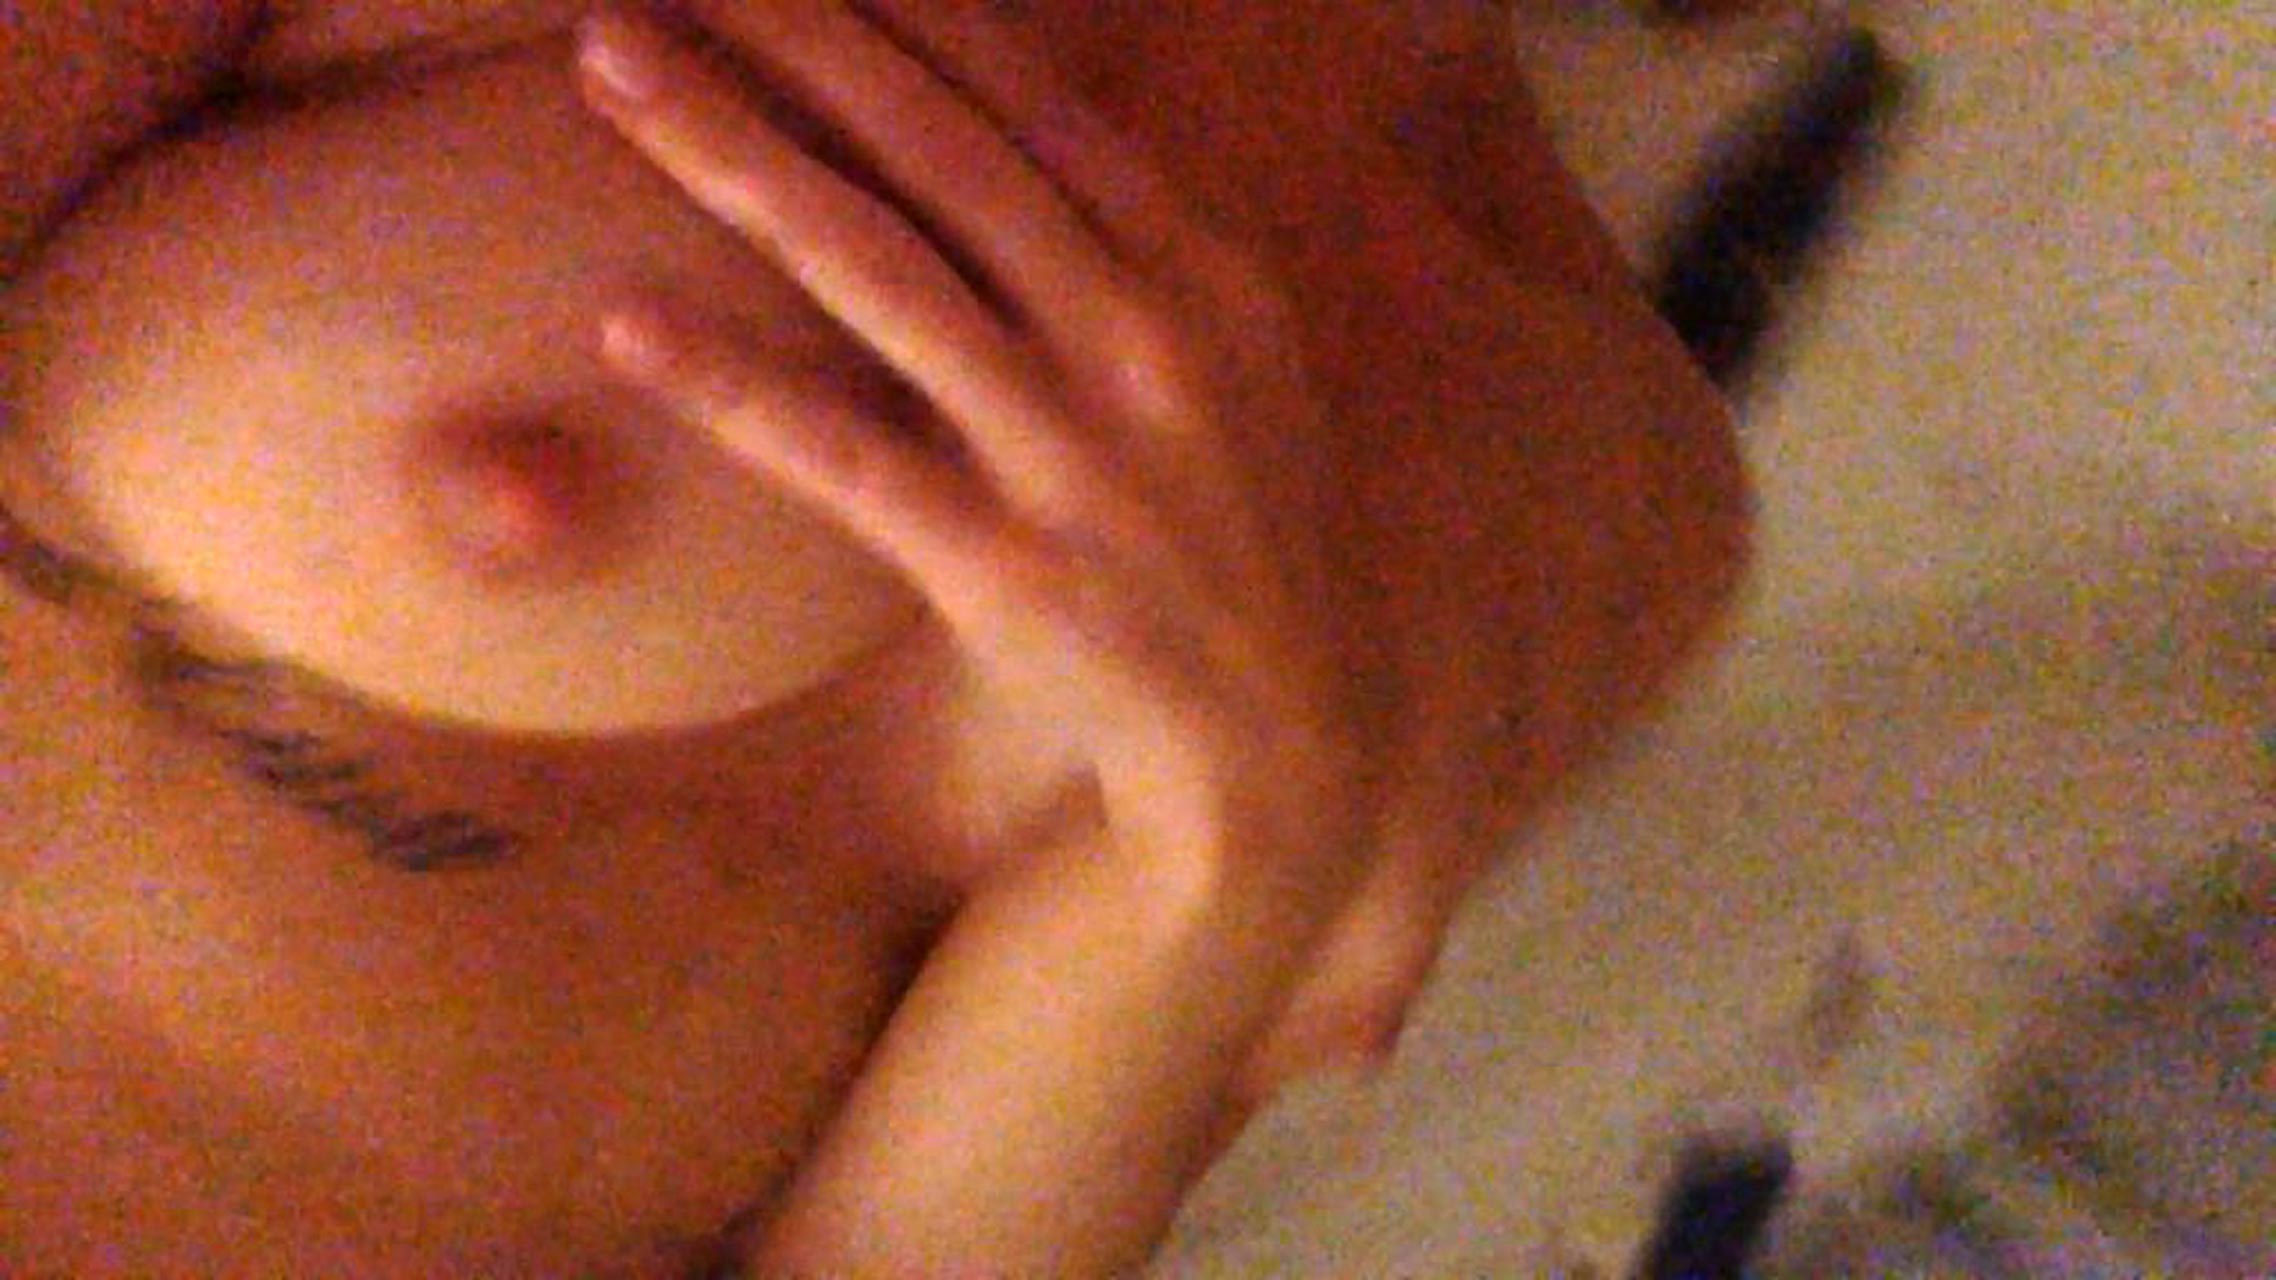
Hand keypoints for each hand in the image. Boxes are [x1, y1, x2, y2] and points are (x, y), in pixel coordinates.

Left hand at [576, 2, 1376, 1271]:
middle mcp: (1143, 338)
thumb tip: (1006, 142)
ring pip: (878, 269)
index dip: (904, 15)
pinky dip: (738, 387)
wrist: (1288, 742)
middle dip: (796, 42)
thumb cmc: (1242, 540)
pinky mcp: (1007, 568)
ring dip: (737, 156)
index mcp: (1201, 273)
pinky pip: (848, 458)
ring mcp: (1075, 452)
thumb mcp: (1231, 369)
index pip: (1032, 105)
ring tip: (618, 70)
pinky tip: (632, 324)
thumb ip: (1129, 258)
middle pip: (939, 153)